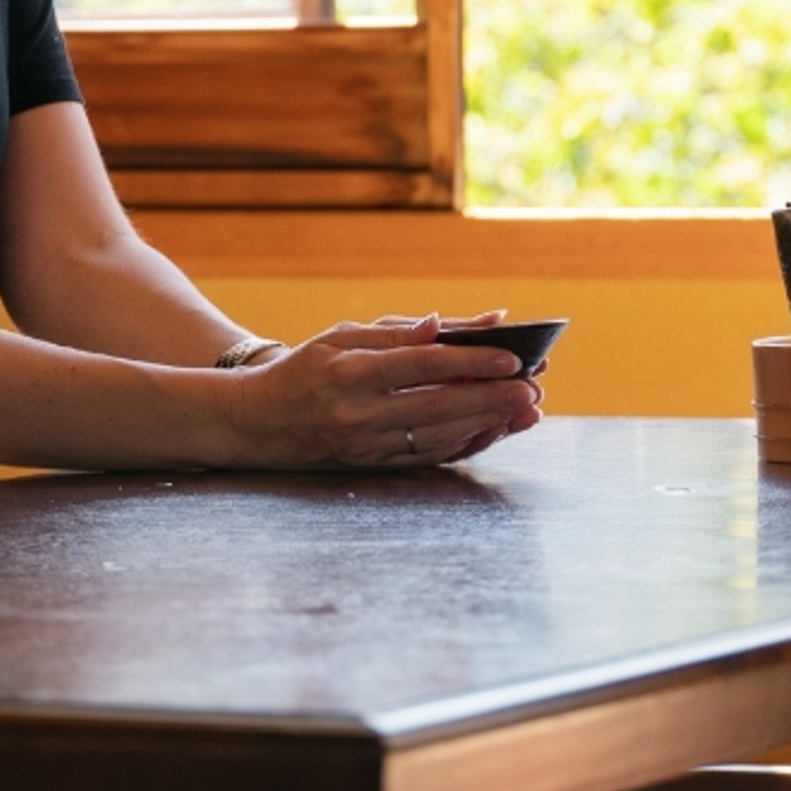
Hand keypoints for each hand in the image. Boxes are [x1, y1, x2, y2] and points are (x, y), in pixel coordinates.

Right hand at [227, 314, 542, 469]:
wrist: (256, 424)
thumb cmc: (303, 370)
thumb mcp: (338, 337)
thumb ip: (394, 332)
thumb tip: (444, 325)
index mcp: (351, 373)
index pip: (423, 365)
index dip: (470, 360)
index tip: (511, 356)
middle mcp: (360, 414)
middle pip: (440, 405)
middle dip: (492, 397)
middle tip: (533, 388)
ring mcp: (367, 446)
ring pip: (439, 436)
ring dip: (487, 424)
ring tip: (524, 411)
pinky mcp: (372, 466)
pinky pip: (428, 457)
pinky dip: (464, 445)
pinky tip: (493, 432)